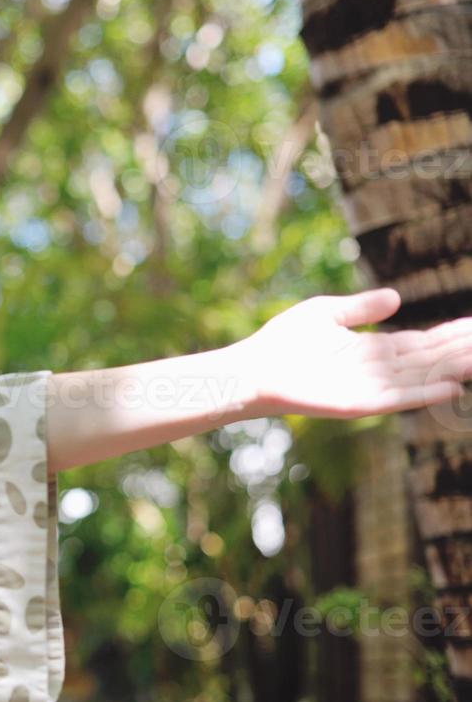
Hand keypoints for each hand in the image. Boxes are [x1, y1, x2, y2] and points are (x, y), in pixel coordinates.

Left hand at [231, 287, 471, 418]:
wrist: (252, 369)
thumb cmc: (282, 343)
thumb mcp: (327, 314)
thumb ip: (362, 308)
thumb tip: (398, 297)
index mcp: (372, 349)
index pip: (422, 343)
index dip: (450, 335)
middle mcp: (377, 370)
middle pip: (430, 359)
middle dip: (460, 348)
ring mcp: (370, 388)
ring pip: (422, 377)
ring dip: (453, 369)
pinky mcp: (358, 404)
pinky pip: (398, 399)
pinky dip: (424, 394)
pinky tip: (452, 387)